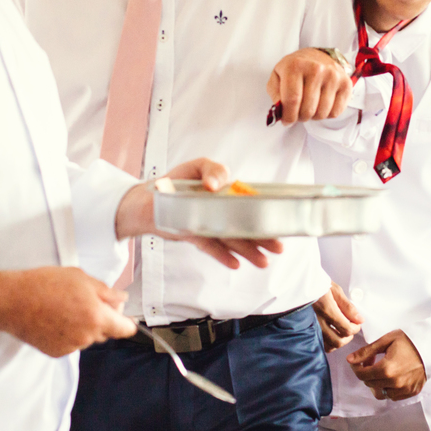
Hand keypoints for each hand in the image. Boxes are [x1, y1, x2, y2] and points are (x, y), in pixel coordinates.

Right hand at [0, 267, 134, 357]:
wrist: (12, 301)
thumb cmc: (45, 284)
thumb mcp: (81, 278)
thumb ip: (106, 292)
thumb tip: (122, 300)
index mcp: (96, 317)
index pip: (125, 329)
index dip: (127, 322)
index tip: (125, 317)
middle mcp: (86, 336)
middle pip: (106, 332)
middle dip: (102, 319)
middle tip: (86, 301)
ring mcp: (71, 346)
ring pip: (87, 337)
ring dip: (84, 326)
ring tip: (65, 307)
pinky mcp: (56, 352)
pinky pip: (71, 343)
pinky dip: (68, 333)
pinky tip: (55, 318)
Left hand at [115, 157, 283, 269]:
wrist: (148, 198)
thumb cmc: (176, 182)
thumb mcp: (197, 167)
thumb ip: (212, 169)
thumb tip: (216, 185)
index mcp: (227, 196)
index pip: (251, 206)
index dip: (266, 215)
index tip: (281, 224)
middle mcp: (220, 213)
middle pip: (246, 227)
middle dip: (263, 238)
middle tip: (280, 247)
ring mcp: (208, 225)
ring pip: (232, 240)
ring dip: (248, 251)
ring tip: (264, 262)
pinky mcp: (192, 234)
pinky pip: (210, 246)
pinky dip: (222, 255)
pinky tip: (235, 264)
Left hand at [266, 48, 351, 123]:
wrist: (318, 57)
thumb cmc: (296, 69)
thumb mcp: (278, 76)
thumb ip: (275, 95)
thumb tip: (281, 113)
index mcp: (295, 66)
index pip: (292, 100)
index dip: (288, 116)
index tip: (287, 121)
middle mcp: (316, 69)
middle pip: (307, 109)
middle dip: (300, 117)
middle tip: (298, 112)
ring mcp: (333, 76)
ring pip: (322, 113)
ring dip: (313, 116)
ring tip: (310, 106)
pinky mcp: (346, 84)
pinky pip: (335, 112)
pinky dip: (327, 114)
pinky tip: (322, 104)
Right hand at [313, 282, 362, 351]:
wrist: (300, 285)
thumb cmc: (318, 285)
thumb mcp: (335, 290)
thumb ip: (348, 307)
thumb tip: (360, 319)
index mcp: (327, 309)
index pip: (346, 329)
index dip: (355, 328)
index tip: (356, 322)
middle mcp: (318, 321)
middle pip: (338, 341)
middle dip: (348, 336)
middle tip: (350, 327)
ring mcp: (311, 327)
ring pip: (328, 346)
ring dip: (338, 341)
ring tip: (340, 330)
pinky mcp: (306, 329)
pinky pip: (319, 344)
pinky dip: (328, 342)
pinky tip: (331, 333)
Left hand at [347, 329, 426, 399]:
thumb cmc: (409, 340)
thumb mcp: (386, 341)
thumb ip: (366, 351)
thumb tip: (350, 360)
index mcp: (387, 369)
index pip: (362, 375)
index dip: (356, 367)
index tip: (358, 360)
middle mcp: (395, 383)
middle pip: (369, 384)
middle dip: (366, 373)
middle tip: (371, 361)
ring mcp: (404, 389)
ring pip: (381, 393)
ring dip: (376, 383)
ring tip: (381, 370)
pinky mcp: (412, 392)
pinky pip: (393, 396)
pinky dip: (388, 388)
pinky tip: (392, 376)